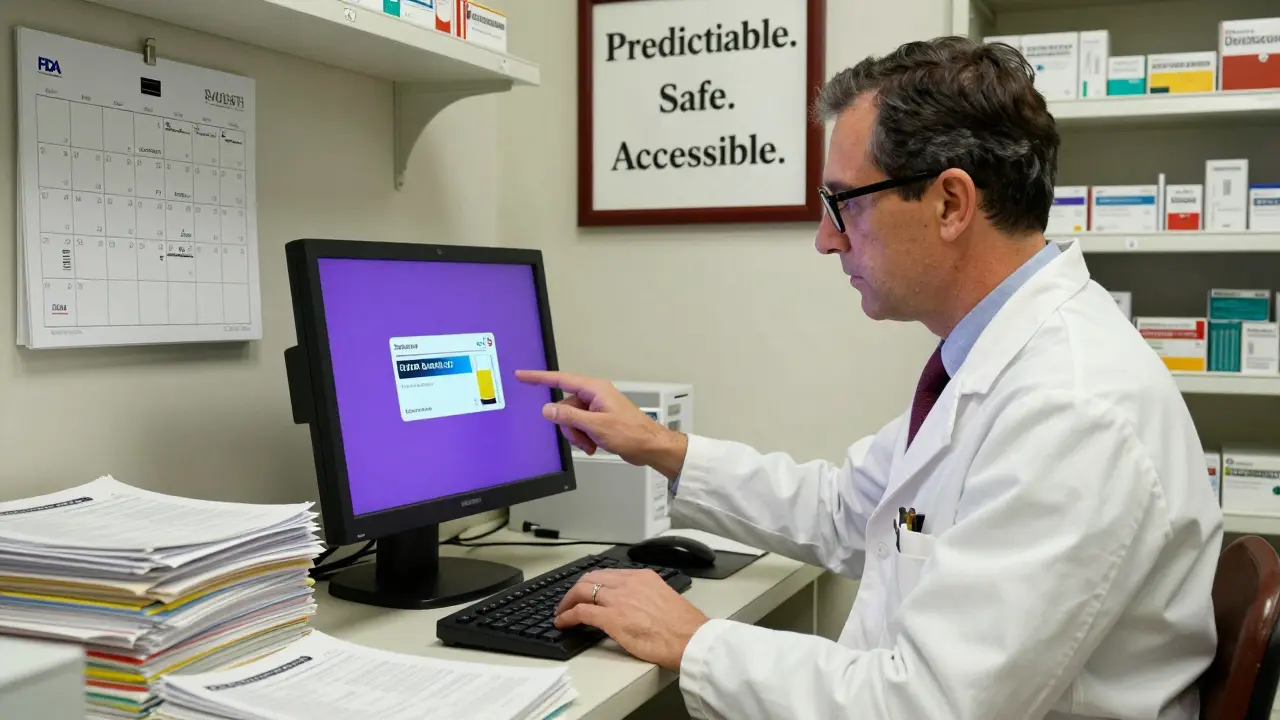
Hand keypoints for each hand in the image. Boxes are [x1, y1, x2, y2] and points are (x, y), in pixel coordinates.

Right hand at [515, 371, 687, 478]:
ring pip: (571, 420)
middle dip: (569, 426)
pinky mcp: (599, 419)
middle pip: (564, 407)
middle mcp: (594, 395)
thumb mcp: (596, 426)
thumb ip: (570, 417)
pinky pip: (580, 427)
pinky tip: (594, 445)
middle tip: (582, 439)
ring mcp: (596, 408)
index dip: (539, 378)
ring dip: (577, 435)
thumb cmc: (631, 433)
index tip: (522, 375)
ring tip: (591, 444)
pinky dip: (583, 438)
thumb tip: (548, 409)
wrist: (649, 446)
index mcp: (594, 389)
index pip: (560, 379)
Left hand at [554, 569, 708, 670]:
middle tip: (569, 601)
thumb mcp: (665, 598)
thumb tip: (636, 607)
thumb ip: (646, 597)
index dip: (592, 583)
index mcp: (643, 577)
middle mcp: (628, 583)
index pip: (609, 574)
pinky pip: (581, 612)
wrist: (690, 640)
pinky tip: (563, 622)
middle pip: (591, 578)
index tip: (586, 591)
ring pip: (582, 590)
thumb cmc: (684, 627)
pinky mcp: (611, 618)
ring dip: (568, 601)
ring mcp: (618, 599)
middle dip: (576, 589)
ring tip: (562, 612)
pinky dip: (568, 615)